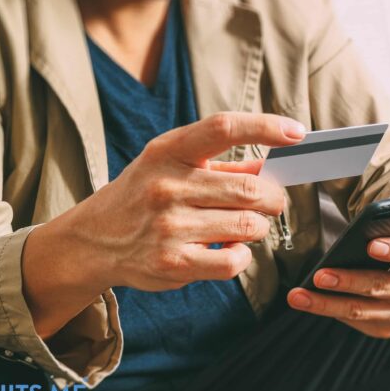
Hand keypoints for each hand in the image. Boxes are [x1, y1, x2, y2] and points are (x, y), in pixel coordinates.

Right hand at [22, 112, 305, 337]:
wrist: (93, 240)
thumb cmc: (144, 195)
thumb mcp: (174, 165)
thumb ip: (224, 164)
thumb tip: (276, 162)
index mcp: (169, 151)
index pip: (223, 128)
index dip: (265, 126)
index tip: (296, 132)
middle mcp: (167, 186)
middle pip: (251, 189)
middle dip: (273, 197)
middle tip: (269, 200)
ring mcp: (168, 226)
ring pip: (250, 226)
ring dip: (257, 227)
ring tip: (242, 225)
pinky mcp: (173, 263)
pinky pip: (234, 260)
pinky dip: (242, 255)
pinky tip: (228, 247)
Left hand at [286, 229, 389, 337]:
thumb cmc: (389, 247)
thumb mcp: (389, 237)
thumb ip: (376, 237)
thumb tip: (347, 245)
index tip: (371, 245)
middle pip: (379, 286)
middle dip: (347, 281)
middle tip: (320, 276)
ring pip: (360, 310)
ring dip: (326, 303)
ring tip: (299, 296)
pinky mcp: (386, 329)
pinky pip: (354, 320)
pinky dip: (330, 309)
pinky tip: (308, 302)